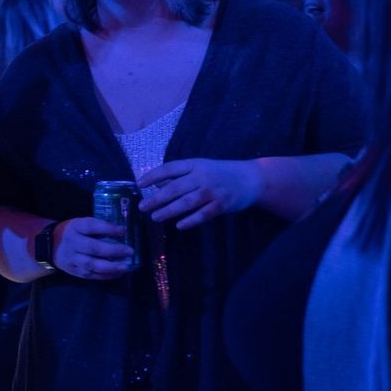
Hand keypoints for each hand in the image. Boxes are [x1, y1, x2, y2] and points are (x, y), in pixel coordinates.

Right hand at [52, 216, 132, 280]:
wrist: (49, 247)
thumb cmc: (71, 233)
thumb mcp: (79, 224)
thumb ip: (96, 227)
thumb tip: (122, 232)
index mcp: (74, 227)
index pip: (91, 226)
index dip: (108, 228)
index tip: (123, 231)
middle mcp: (72, 243)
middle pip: (93, 248)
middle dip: (113, 250)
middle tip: (130, 251)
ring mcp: (72, 259)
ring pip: (91, 265)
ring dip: (110, 267)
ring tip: (125, 267)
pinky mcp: (75, 271)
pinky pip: (91, 275)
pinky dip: (106, 275)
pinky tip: (118, 273)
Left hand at [139, 158, 260, 229]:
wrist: (251, 179)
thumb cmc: (220, 173)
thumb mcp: (199, 168)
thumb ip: (179, 176)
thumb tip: (156, 185)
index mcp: (194, 165)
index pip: (169, 169)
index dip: (153, 176)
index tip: (139, 184)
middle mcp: (202, 177)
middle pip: (175, 188)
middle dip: (156, 199)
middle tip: (142, 207)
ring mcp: (213, 191)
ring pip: (187, 202)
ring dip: (169, 211)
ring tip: (155, 217)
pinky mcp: (222, 204)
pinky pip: (204, 214)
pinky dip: (191, 220)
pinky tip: (179, 225)